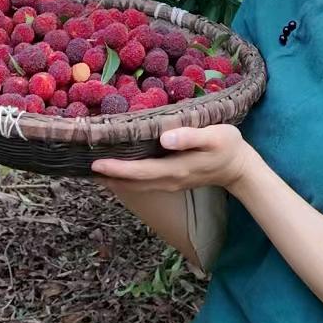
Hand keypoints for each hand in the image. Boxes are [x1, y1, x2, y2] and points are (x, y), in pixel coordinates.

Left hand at [90, 123, 255, 193]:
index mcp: (176, 168)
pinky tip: (118, 172)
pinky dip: (127, 179)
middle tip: (83, 169)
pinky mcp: (172, 181)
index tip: (96, 164)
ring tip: (94, 172)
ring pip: (136, 186)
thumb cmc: (228, 146)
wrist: (239, 168)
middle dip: (108, 177)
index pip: (140, 172)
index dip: (117, 169)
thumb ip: (189, 137)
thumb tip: (164, 139)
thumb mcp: (214, 136)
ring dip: (115, 180)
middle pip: (132, 183)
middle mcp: (169, 180)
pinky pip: (143, 183)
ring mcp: (170, 183)